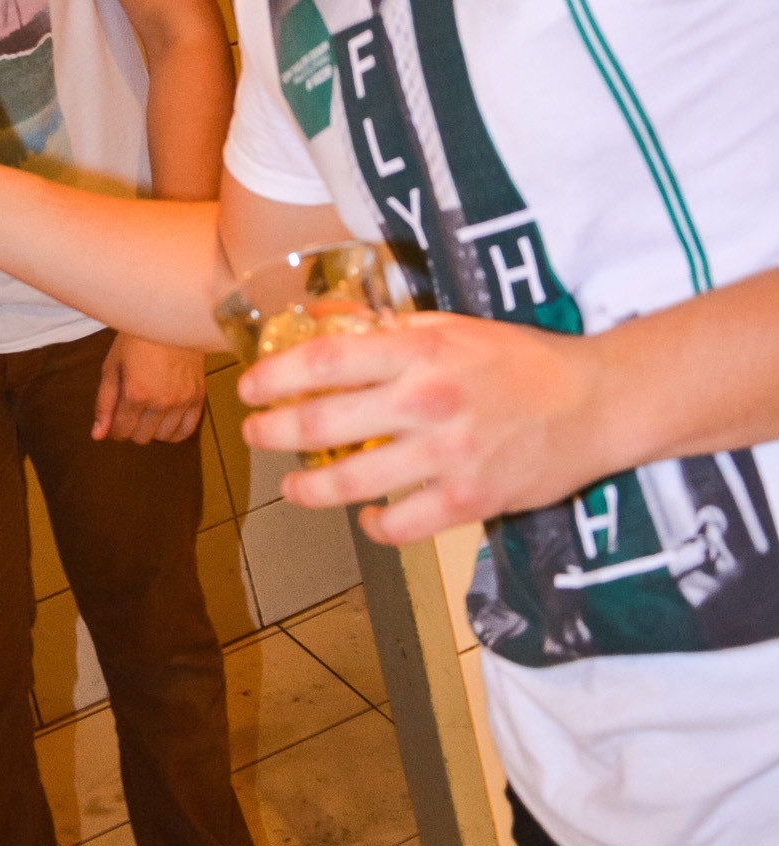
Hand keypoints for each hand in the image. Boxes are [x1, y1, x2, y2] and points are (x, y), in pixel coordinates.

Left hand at [92, 334, 206, 443]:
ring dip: (152, 429)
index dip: (114, 427)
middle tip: (131, 408)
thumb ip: (104, 403)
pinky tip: (166, 419)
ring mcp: (182, 400)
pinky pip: (186, 430)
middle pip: (141, 437)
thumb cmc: (137, 338)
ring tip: (149, 410)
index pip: (121, 432)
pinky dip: (174, 431)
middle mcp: (161, 401)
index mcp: (136, 393)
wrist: (170, 317)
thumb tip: (98, 435)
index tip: (116, 415)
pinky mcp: (198, 397)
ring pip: (163, 437)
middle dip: (131, 427)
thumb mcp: (112, 366)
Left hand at [238, 313, 604, 544]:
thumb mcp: (453, 325)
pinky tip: (366, 519)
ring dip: (308, 488)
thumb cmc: (521, 359)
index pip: (325, 360)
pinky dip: (375, 526)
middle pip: (322, 424)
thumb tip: (326, 319)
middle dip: (273, 433)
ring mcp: (447, 455)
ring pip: (351, 481)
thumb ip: (391, 328)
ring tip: (292, 487)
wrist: (595, 403)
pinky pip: (402, 524)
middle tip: (255, 435)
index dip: (275, 375)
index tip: (249, 387)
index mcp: (420, 350)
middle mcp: (426, 401)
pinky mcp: (469, 499)